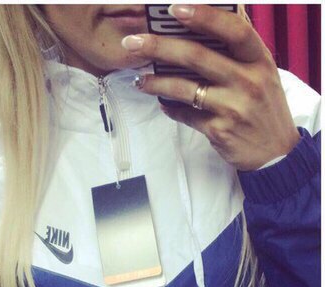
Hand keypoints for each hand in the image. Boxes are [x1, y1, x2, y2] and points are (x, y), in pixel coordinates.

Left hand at [123, 5, 299, 169]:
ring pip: (185, 88)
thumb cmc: (263, 108)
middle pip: (197, 56)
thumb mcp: (262, 74)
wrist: (275, 152)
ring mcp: (233, 107)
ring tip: (138, 79)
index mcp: (260, 60)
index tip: (174, 8)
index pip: (233, 29)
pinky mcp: (219, 130)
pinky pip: (185, 115)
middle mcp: (248, 80)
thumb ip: (238, 52)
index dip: (204, 15)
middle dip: (159, 46)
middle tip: (132, 43)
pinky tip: (161, 102)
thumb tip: (206, 23)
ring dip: (156, 82)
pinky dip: (169, 108)